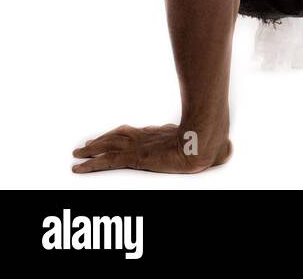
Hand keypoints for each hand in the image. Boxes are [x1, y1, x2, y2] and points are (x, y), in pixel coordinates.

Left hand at [72, 123, 230, 173]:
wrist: (205, 141)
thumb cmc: (212, 142)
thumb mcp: (213, 146)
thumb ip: (212, 147)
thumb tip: (225, 149)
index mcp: (162, 134)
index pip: (137, 133)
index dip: (122, 135)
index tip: (113, 136)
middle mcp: (148, 137)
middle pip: (118, 136)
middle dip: (102, 140)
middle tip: (86, 145)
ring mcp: (139, 146)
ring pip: (108, 146)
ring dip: (91, 150)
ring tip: (77, 154)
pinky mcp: (134, 158)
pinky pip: (106, 162)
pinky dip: (90, 165)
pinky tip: (78, 169)